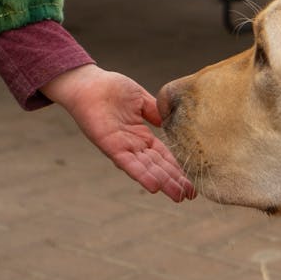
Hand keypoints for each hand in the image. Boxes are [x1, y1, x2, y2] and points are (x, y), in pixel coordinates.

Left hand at [42, 64, 195, 202]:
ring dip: (162, 182)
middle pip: (158, 166)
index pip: (163, 156)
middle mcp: (133, 145)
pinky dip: (141, 174)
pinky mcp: (110, 146)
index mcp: (141, 135)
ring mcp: (122, 147)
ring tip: (178, 196)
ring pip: (146, 168)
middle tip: (191, 195)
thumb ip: (155, 111)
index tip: (192, 181)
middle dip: (174, 181)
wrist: (88, 83)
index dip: (178, 168)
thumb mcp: (141, 99)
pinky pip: (128, 163)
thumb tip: (173, 120)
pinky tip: (155, 186)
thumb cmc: (111, 88)